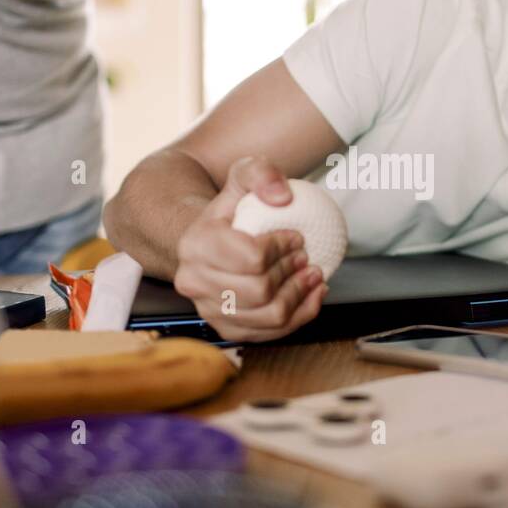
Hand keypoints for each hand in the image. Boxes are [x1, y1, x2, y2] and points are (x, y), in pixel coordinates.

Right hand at [173, 156, 326, 342]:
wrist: (210, 242)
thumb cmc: (230, 211)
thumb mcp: (243, 175)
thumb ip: (261, 173)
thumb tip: (282, 197)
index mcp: (195, 244)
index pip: (251, 257)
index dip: (282, 248)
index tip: (296, 238)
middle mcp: (194, 282)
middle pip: (260, 290)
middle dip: (292, 273)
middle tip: (307, 258)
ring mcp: (208, 310)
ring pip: (268, 316)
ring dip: (300, 297)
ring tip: (313, 277)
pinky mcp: (226, 329)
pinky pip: (270, 334)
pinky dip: (299, 316)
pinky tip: (310, 296)